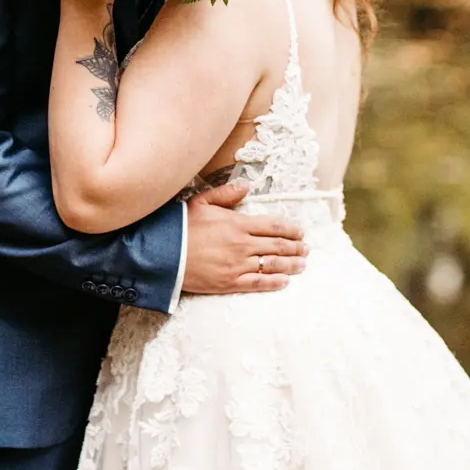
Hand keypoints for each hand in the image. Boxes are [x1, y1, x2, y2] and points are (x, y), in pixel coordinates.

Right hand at [183, 181, 306, 294]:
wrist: (163, 254)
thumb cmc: (181, 226)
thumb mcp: (201, 202)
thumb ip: (226, 193)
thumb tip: (246, 186)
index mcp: (237, 223)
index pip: (273, 226)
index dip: (291, 229)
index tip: (300, 232)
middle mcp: (242, 244)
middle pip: (278, 246)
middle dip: (296, 247)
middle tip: (306, 249)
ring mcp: (237, 265)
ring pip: (273, 265)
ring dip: (292, 264)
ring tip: (302, 264)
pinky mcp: (229, 282)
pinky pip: (258, 283)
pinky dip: (274, 282)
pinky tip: (284, 281)